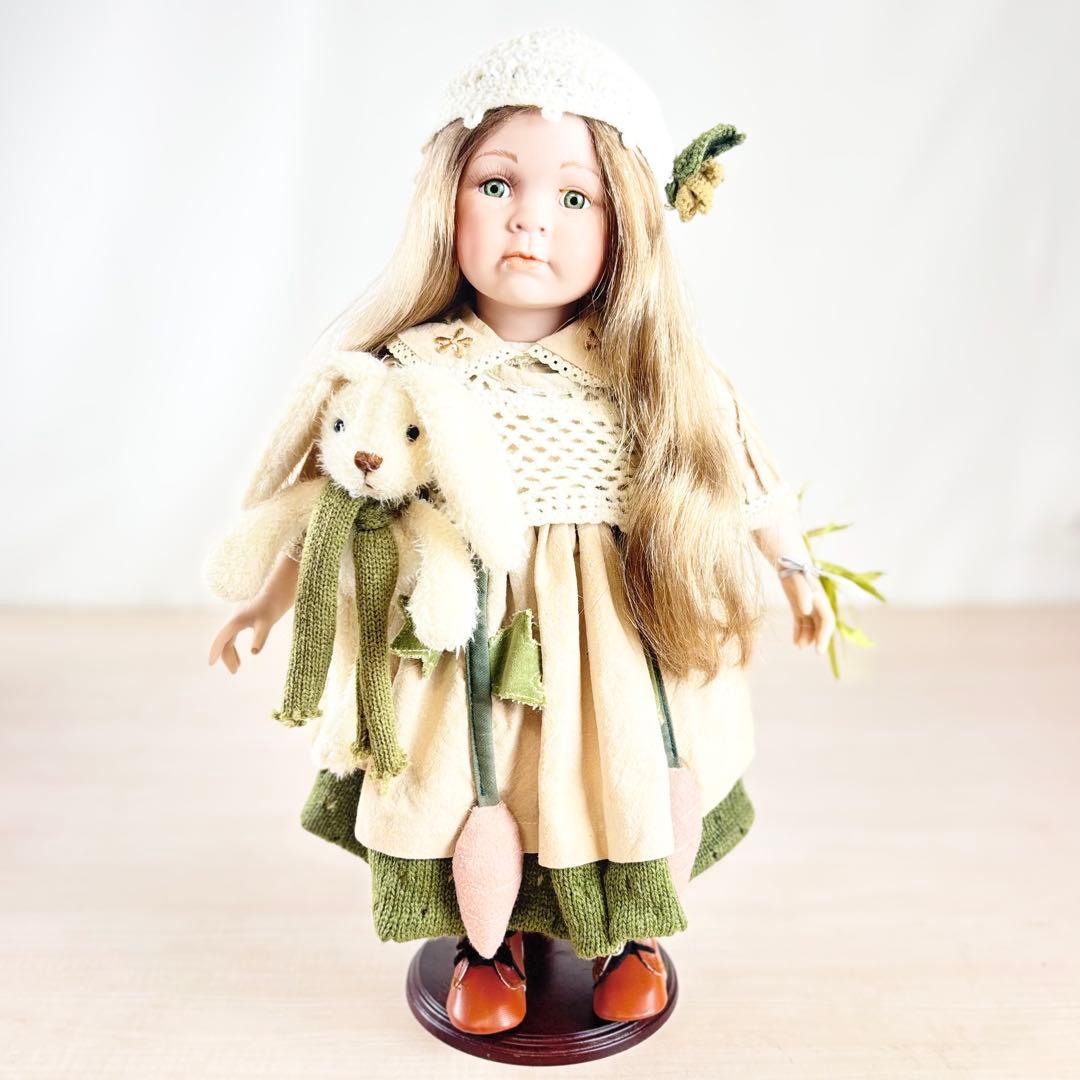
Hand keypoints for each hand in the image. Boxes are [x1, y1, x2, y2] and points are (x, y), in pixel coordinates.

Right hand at [208, 551, 299, 672]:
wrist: (283, 583)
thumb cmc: (275, 601)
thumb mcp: (268, 621)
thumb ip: (260, 636)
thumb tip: (254, 652)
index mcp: (236, 620)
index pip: (221, 639)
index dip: (215, 652)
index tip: (210, 664)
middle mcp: (236, 617)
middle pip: (225, 640)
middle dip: (227, 656)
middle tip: (235, 671)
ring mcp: (242, 615)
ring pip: (231, 636)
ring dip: (232, 651)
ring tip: (239, 665)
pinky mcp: (250, 614)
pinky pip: (238, 631)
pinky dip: (238, 642)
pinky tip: (249, 647)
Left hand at [778, 564, 834, 653]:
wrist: (787, 563)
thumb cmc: (795, 571)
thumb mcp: (799, 582)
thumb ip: (804, 595)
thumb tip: (806, 611)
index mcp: (821, 600)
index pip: (827, 621)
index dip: (825, 635)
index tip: (819, 648)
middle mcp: (817, 605)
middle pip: (821, 626)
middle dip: (819, 639)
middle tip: (815, 651)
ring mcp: (807, 606)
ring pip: (811, 626)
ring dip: (807, 637)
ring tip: (799, 646)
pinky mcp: (797, 606)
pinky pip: (801, 623)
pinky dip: (799, 633)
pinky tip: (795, 642)